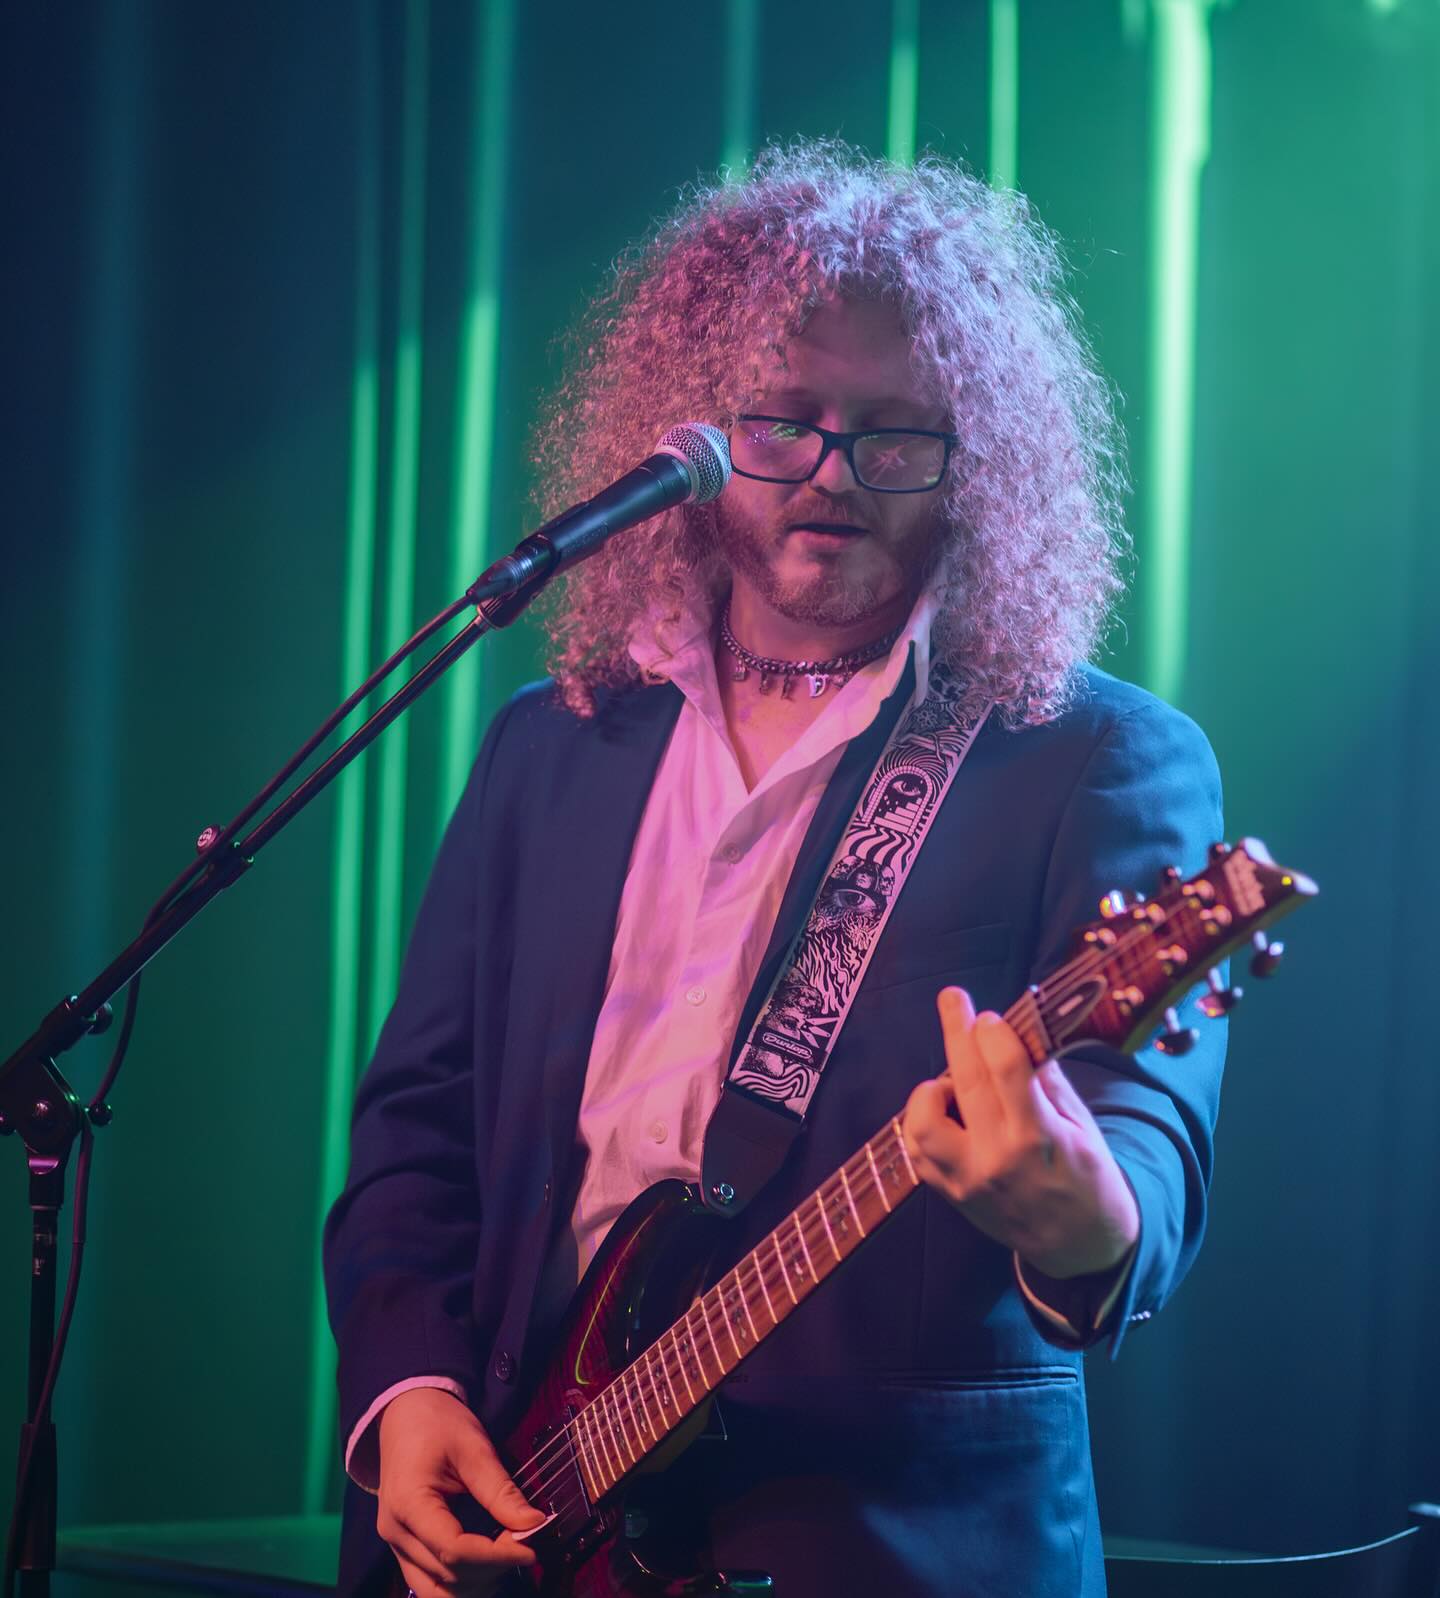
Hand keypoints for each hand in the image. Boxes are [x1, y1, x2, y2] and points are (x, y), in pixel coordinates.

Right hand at [377, 1387, 545, 1595]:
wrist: (405, 1412)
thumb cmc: (438, 1423)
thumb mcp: (473, 1447)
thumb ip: (500, 1490)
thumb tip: (534, 1523)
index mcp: (408, 1503)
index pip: (454, 1550)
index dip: (496, 1556)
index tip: (530, 1548)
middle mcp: (395, 1533)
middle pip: (447, 1575)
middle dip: (492, 1568)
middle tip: (524, 1543)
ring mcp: (395, 1545)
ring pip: (436, 1591)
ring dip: (476, 1584)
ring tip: (507, 1555)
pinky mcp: (404, 1549)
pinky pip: (430, 1584)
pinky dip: (461, 1583)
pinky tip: (487, 1565)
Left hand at [902, 986, 1138, 1277]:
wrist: (1079, 1246)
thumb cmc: (1086, 1176)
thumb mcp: (1081, 1125)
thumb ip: (1046, 1080)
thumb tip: (1019, 1031)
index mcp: (1039, 1137)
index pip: (1007, 1069)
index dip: (994, 1033)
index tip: (990, 1016)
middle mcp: (997, 1158)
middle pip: (965, 1080)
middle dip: (957, 1030)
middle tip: (954, 999)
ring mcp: (967, 1179)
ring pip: (923, 1120)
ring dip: (932, 1088)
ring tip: (954, 1080)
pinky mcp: (948, 1194)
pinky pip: (917, 1149)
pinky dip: (922, 1120)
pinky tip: (944, 1109)